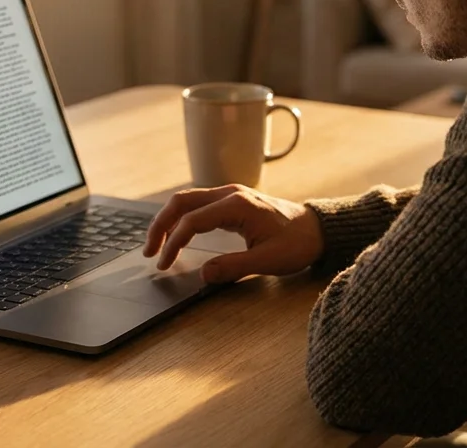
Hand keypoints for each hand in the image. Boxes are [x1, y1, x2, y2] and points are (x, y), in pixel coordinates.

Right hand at [143, 184, 324, 283]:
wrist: (318, 229)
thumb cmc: (297, 244)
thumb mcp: (268, 261)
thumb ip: (234, 267)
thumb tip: (203, 274)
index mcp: (237, 205)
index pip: (192, 220)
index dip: (173, 243)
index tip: (164, 265)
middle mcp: (230, 193)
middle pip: (181, 201)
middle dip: (160, 225)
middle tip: (148, 252)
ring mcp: (231, 193)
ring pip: (187, 200)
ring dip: (168, 220)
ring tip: (156, 245)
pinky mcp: (232, 200)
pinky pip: (198, 204)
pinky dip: (181, 218)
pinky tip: (176, 235)